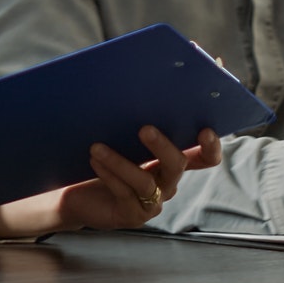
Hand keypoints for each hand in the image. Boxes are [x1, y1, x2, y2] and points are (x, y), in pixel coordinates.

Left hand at [0, 127, 222, 238]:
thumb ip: (131, 111)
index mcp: (172, 158)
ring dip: (123, 162)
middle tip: (144, 127)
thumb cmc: (100, 154)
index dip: (211, 139)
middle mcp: (168, 181)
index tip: (205, 120)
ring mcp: (151, 201)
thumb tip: (132, 67)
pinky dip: (109, 174)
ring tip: (97, 146)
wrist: (72, 193)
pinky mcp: (131, 215)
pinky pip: (124, 194)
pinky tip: (93, 159)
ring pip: (147, 183)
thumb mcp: (118, 132)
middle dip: (164, 145)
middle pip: (179, 164)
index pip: (205, 153)